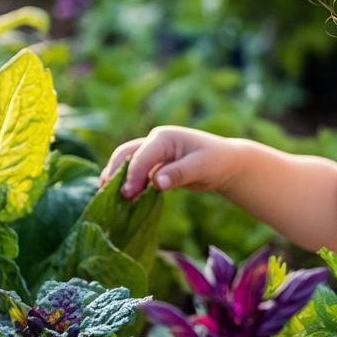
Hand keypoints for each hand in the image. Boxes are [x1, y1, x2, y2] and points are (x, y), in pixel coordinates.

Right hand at [99, 127, 239, 199]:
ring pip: (126, 163)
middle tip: (112, 195)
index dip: (133, 174)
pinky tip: (124, 199)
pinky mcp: (154, 166)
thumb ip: (178, 174)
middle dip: (116, 173)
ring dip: (117, 178)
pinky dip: (128, 184)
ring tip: (110, 198)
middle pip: (125, 154)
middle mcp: (154, 142)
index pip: (142, 155)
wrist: (226, 163)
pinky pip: (136, 174)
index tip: (129, 194)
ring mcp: (152, 153)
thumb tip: (156, 183)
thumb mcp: (200, 167)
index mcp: (164, 137)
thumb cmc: (216, 161)